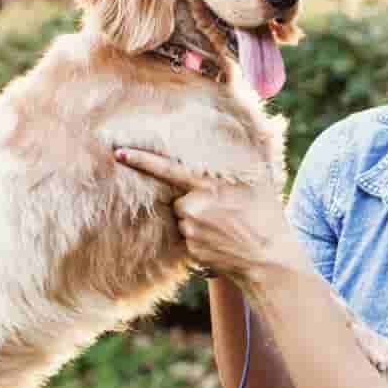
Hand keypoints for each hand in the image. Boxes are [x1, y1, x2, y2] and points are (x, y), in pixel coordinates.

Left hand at [112, 148, 302, 292]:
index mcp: (209, 184)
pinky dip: (199, 236)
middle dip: (192, 200)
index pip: (168, 169)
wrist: (269, 259)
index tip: (118, 153)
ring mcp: (191, 229)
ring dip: (197, 218)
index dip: (141, 160)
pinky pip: (187, 237)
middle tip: (223, 209)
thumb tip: (239, 129)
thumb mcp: (261, 179)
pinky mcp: (190, 248)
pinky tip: (220, 240)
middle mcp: (196, 205)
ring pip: (182, 217)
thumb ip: (244, 156)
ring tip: (224, 226)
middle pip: (178, 197)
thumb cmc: (267, 215)